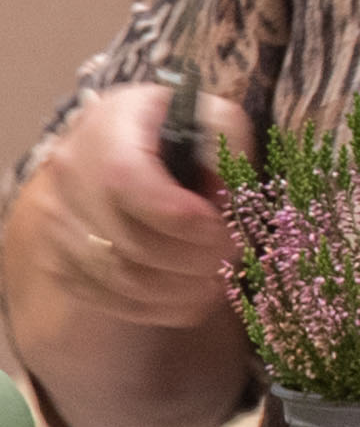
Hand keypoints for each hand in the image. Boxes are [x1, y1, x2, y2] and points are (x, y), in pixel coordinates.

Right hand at [27, 82, 253, 330]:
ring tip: (221, 277)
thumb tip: (227, 197)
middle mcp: (69, 177)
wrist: (121, 144)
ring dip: (184, 289)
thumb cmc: (177, 130)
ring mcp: (57, 224)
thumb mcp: (212, 117)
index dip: (182, 218)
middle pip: (130, 242)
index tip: (224, 228)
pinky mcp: (61, 262)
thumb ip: (227, 145)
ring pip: (123, 280)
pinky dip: (163, 308)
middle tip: (235, 255)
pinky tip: (195, 294)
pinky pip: (112, 301)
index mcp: (105, 129)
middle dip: (197, 258)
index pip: (126, 182)